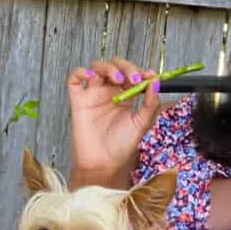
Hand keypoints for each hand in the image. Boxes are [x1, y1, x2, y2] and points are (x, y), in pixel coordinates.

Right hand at [67, 56, 160, 186]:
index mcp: (125, 96)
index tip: (148, 76)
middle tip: (133, 78)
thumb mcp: (142, 124)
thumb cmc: (120, 147)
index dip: (140, 71)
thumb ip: (151, 104)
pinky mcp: (78, 100)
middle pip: (116, 67)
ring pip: (97, 68)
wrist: (102, 163)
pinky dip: (80, 72)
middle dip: (126, 67)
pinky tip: (90, 76)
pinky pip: (74, 80)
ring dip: (107, 67)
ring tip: (116, 78)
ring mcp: (93, 95)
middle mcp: (109, 93)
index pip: (132, 74)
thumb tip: (156, 82)